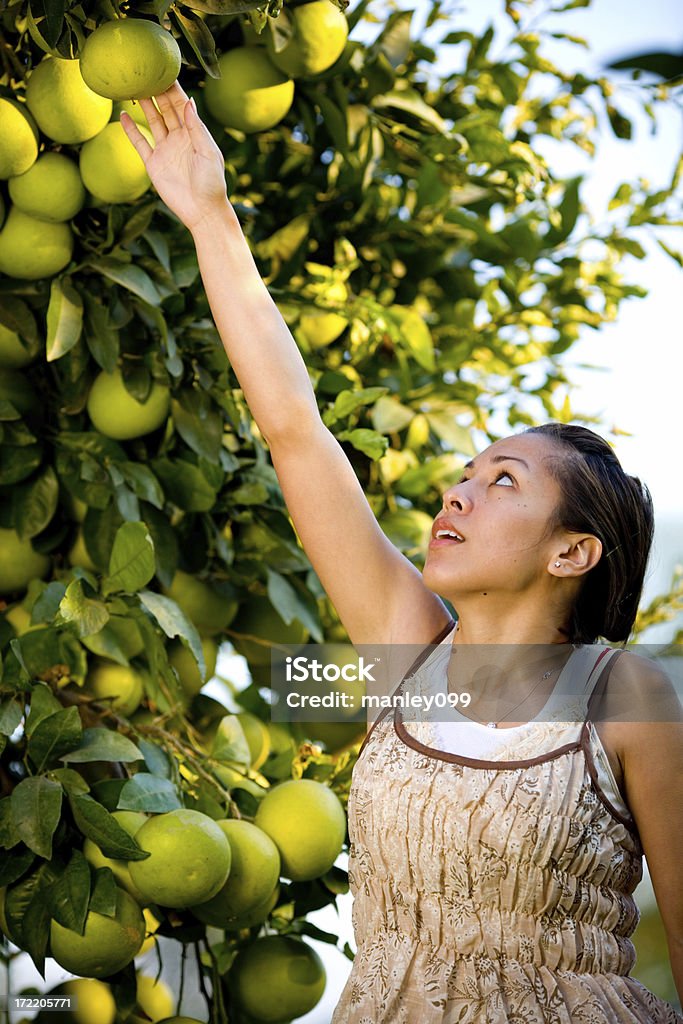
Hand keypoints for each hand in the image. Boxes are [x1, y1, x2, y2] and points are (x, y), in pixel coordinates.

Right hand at [120, 80, 230, 232]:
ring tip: (133, 86)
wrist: (202, 212)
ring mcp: (166, 150)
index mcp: (194, 133)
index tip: (163, 69)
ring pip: (153, 121)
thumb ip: (197, 128)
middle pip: (166, 108)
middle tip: (145, 71)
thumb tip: (188, 101)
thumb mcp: (208, 153)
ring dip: (145, 105)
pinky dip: (131, 130)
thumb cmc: (212, 184)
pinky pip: (140, 143)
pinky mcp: (154, 164)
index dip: (173, 88)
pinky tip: (124, 115)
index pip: (181, 105)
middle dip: (157, 90)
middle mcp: (179, 138)